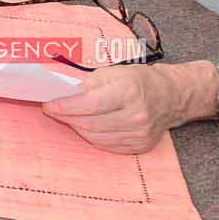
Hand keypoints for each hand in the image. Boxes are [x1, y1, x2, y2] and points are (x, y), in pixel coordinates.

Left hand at [39, 63, 200, 153]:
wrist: (170, 96)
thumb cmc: (137, 80)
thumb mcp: (112, 72)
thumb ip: (87, 84)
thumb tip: (60, 94)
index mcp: (129, 92)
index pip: (89, 104)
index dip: (64, 106)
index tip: (48, 103)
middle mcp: (136, 116)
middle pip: (90, 123)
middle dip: (66, 117)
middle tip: (53, 109)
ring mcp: (139, 134)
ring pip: (95, 137)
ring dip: (77, 127)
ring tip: (68, 116)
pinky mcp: (139, 146)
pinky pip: (106, 145)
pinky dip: (91, 136)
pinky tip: (86, 125)